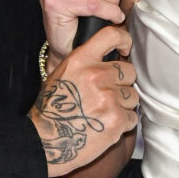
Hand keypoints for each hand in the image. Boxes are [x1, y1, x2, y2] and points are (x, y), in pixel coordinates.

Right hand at [28, 27, 136, 172]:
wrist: (45, 141)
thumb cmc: (50, 110)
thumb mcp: (62, 75)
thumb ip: (86, 65)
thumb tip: (109, 61)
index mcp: (81, 60)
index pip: (111, 36)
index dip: (123, 41)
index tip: (125, 49)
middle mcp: (97, 75)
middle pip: (129, 71)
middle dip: (122, 84)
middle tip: (107, 96)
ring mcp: (108, 98)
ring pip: (133, 96)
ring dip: (123, 105)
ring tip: (103, 113)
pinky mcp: (117, 120)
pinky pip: (132, 117)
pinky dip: (123, 123)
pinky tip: (105, 126)